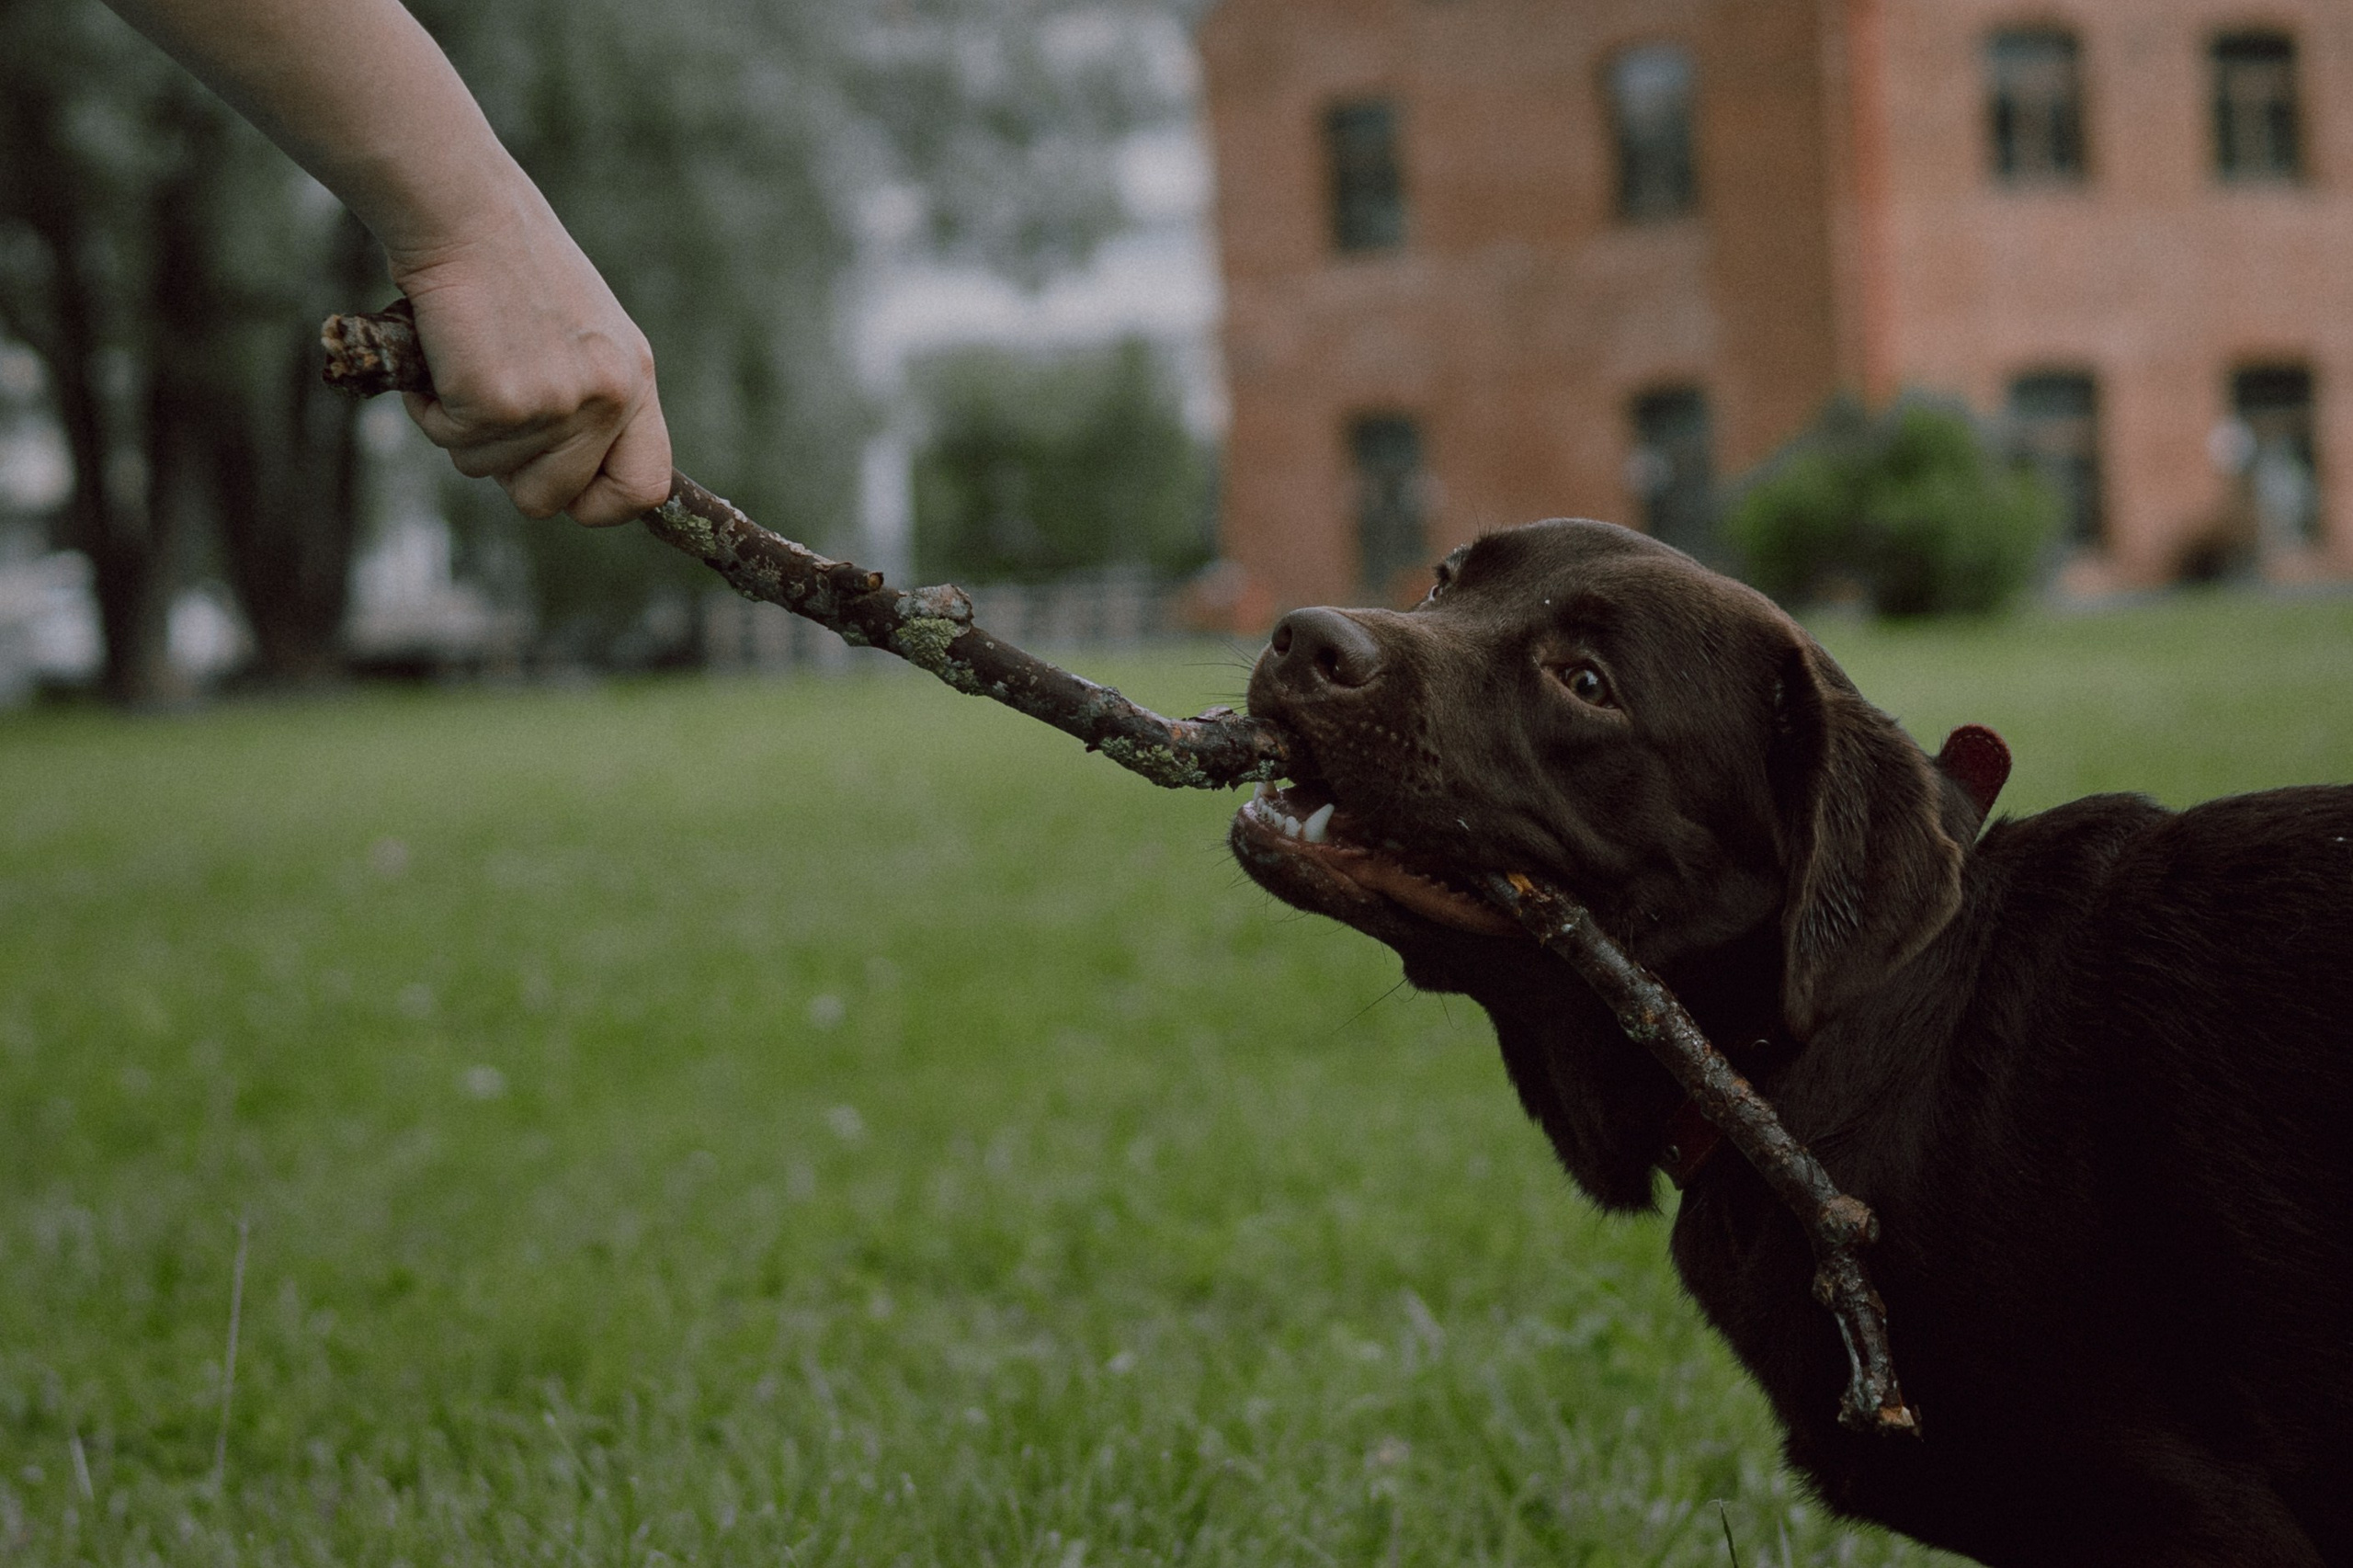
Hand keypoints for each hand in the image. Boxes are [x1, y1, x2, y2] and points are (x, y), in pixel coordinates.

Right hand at [390, 198, 671, 527]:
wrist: (462, 209)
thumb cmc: (507, 265)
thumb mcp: (578, 335)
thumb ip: (586, 400)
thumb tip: (566, 480)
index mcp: (634, 380)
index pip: (645, 488)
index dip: (598, 505)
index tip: (564, 493)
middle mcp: (608, 397)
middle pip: (552, 499)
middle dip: (506, 468)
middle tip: (485, 406)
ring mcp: (558, 403)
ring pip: (489, 470)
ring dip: (461, 427)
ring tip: (465, 356)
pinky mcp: (500, 401)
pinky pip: (451, 439)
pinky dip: (430, 407)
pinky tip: (440, 351)